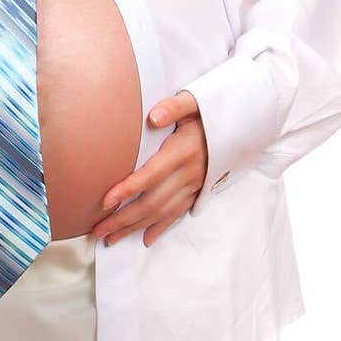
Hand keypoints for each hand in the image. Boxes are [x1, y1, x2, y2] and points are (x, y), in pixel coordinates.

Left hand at [90, 90, 207, 248]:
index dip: (127, 189)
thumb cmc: (211, 111)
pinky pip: (178, 213)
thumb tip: (154, 117)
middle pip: (152, 202)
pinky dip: (161, 227)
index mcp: (182, 152)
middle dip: (123, 219)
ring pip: (162, 213)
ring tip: (111, 238)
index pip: (151, 175)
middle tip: (98, 231)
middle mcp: (188, 173)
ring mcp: (194, 185)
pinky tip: (146, 239)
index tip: (105, 201)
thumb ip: (174, 107)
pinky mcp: (198, 191)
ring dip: (136, 228)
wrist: (241, 126)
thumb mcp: (195, 102)